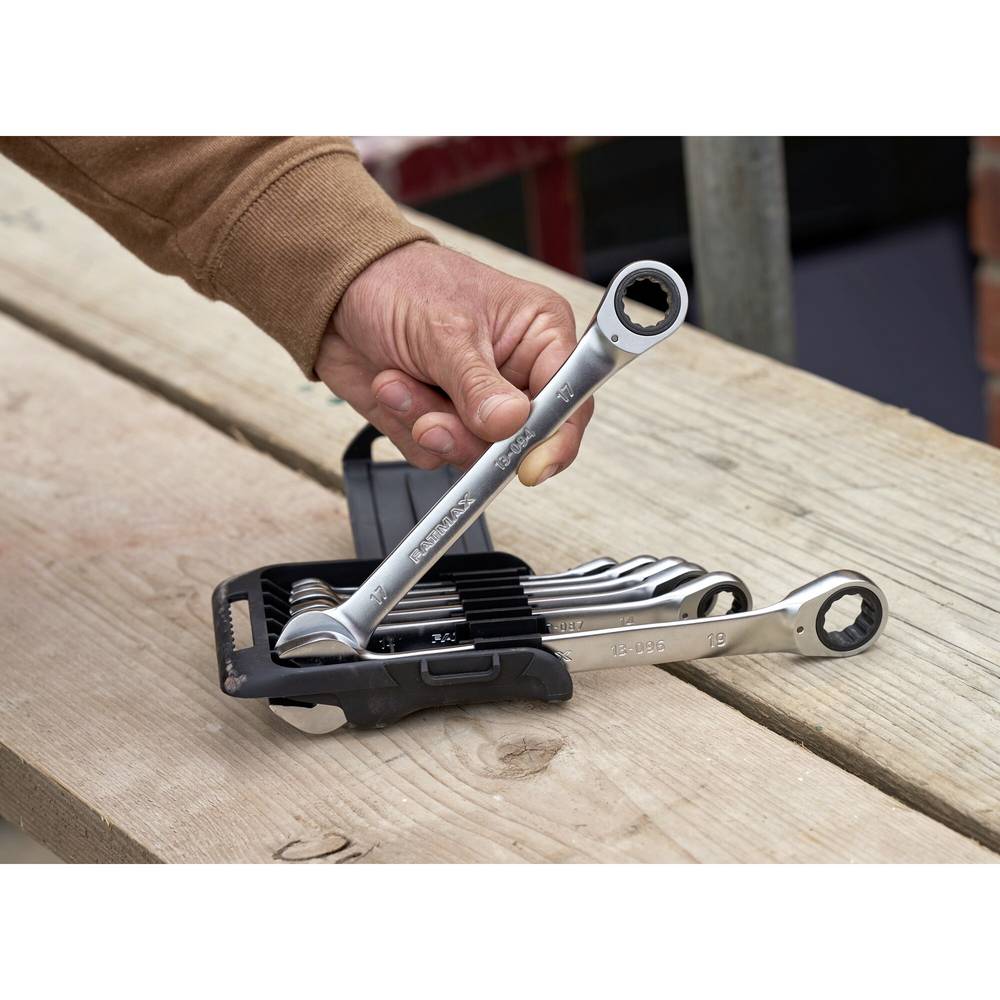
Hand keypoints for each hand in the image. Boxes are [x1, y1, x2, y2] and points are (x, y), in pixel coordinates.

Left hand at [316, 241, 592, 485]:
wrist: (334, 292)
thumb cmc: (399, 283)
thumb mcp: (444, 329)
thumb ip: (478, 384)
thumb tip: (511, 425)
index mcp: (539, 335)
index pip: (570, 399)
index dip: (557, 437)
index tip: (532, 465)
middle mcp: (515, 373)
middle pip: (521, 439)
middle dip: (470, 434)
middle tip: (433, 420)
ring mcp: (478, 403)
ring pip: (472, 452)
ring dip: (427, 422)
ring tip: (397, 381)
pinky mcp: (441, 422)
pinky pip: (434, 453)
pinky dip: (406, 425)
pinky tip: (391, 385)